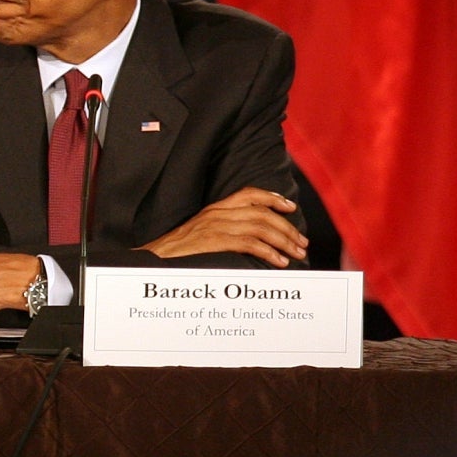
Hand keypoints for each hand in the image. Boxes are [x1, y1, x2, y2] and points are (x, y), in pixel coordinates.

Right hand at [142, 187, 308, 266]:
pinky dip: (269, 252)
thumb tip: (248, 238)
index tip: (290, 207)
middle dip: (287, 228)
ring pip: (261, 228)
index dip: (273, 198)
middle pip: (263, 213)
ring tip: (296, 254)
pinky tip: (279, 262)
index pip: (250, 194)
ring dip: (284, 241)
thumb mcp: (200, 231)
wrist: (155, 257)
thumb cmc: (177, 250)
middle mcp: (218, 212)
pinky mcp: (215, 240)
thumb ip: (222, 228)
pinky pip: (250, 243)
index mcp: (215, 208)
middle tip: (302, 243)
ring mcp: (216, 225)